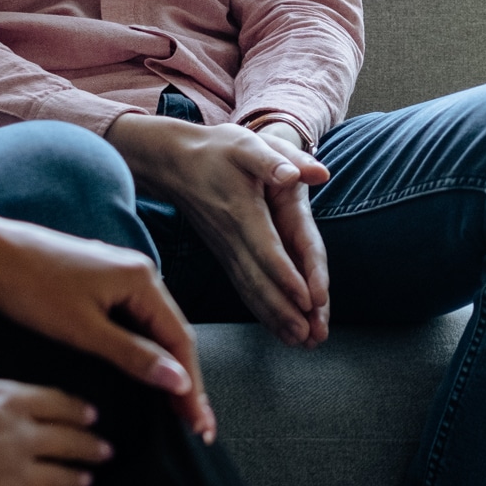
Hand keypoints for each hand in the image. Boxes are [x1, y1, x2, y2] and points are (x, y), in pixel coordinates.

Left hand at [0, 200, 214, 440]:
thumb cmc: (32, 288)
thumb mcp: (83, 329)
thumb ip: (133, 355)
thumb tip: (179, 380)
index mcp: (142, 280)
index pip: (179, 341)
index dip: (192, 386)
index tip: (200, 425)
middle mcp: (142, 272)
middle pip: (173, 334)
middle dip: (186, 380)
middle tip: (197, 425)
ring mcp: (123, 274)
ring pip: (156, 327)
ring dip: (168, 365)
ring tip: (180, 406)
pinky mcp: (105, 280)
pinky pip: (138, 319)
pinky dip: (147, 348)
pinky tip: (149, 368)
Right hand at [0, 353, 110, 485]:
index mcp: (12, 399)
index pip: (60, 402)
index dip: (78, 410)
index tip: (91, 415)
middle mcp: (24, 434)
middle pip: (71, 439)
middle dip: (90, 445)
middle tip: (104, 450)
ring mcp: (19, 470)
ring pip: (64, 476)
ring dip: (76, 478)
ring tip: (85, 479)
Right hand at [108, 113, 331, 347]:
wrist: (175, 161)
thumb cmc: (218, 148)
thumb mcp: (248, 143)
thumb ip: (277, 159)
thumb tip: (310, 172)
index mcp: (243, 212)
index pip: (267, 250)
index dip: (287, 275)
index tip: (308, 300)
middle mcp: (233, 238)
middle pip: (260, 281)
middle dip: (286, 310)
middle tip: (310, 336)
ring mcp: (226, 250)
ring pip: (251, 290)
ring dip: (275, 318)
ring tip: (301, 342)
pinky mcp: (224, 255)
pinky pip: (244, 288)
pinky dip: (261, 310)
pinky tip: (279, 329)